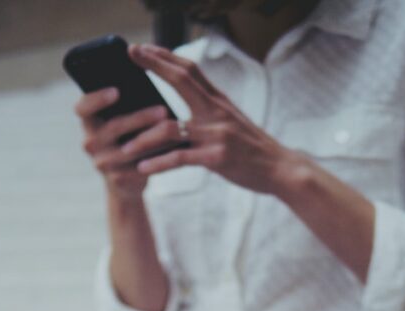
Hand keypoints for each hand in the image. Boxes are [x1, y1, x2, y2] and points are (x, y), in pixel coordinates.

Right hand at [74, 86, 170, 199]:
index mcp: (88, 121)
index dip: (96, 99)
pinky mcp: (117, 179)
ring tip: (173, 129)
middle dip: (140, 118)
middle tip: (163, 109)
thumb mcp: (121, 118)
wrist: (126, 179)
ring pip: (129, 149)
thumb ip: (125, 102)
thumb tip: (149, 74)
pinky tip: (174, 150)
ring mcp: (102, 162)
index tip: (116, 91)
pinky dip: (157, 158)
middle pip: (113, 127)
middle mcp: (90, 142)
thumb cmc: (127, 137)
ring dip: (153, 139)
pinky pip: (139, 168)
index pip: (82, 107)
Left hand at [121, 42, 293, 193]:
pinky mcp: (216, 158)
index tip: (142, 48)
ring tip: (124, 147)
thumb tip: (190, 101)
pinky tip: (143, 169)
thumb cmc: (253, 149)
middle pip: (180, 80)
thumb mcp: (232, 122)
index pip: (189, 69)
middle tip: (130, 56)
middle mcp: (216, 111)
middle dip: (153, 66)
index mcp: (218, 101)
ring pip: (170, 128)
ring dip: (143, 138)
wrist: (280, 168)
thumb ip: (210, 111)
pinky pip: (179, 159)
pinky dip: (158, 164)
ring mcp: (216, 134)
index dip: (165, 56)